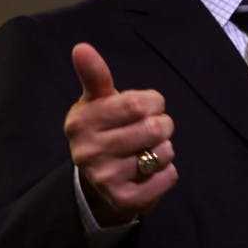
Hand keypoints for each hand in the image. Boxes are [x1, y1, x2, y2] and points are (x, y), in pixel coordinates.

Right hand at [64, 43, 177, 225]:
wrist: (97, 181)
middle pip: (153, 128)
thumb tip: (81, 47)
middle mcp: (87, 152)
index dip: (152, 102)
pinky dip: (167, 172)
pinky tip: (151, 170)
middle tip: (152, 129)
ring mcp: (104, 178)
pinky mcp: (124, 200)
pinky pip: (167, 178)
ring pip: (163, 153)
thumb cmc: (103, 128)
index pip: (136, 104)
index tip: (149, 105)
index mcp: (80, 122)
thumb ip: (94, 75)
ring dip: (165, 149)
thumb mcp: (96, 101)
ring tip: (149, 149)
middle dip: (162, 125)